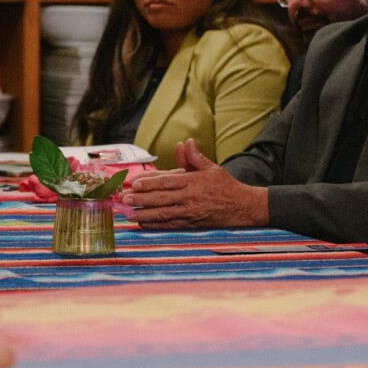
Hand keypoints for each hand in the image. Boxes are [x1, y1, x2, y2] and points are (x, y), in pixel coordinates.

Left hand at [121, 139, 267, 228]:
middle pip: (162, 199)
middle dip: (142, 199)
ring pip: (164, 214)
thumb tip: (185, 142)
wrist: (243, 207)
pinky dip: (156, 225)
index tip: (134, 183)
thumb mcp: (212, 167)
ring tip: (129, 214)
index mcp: (194, 182)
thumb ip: (195, 157)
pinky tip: (144, 223)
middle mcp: (191, 198)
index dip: (150, 183)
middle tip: (125, 199)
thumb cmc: (225, 185)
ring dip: (145, 214)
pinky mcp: (193, 224)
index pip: (167, 181)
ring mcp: (191, 213)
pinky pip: (171, 225)